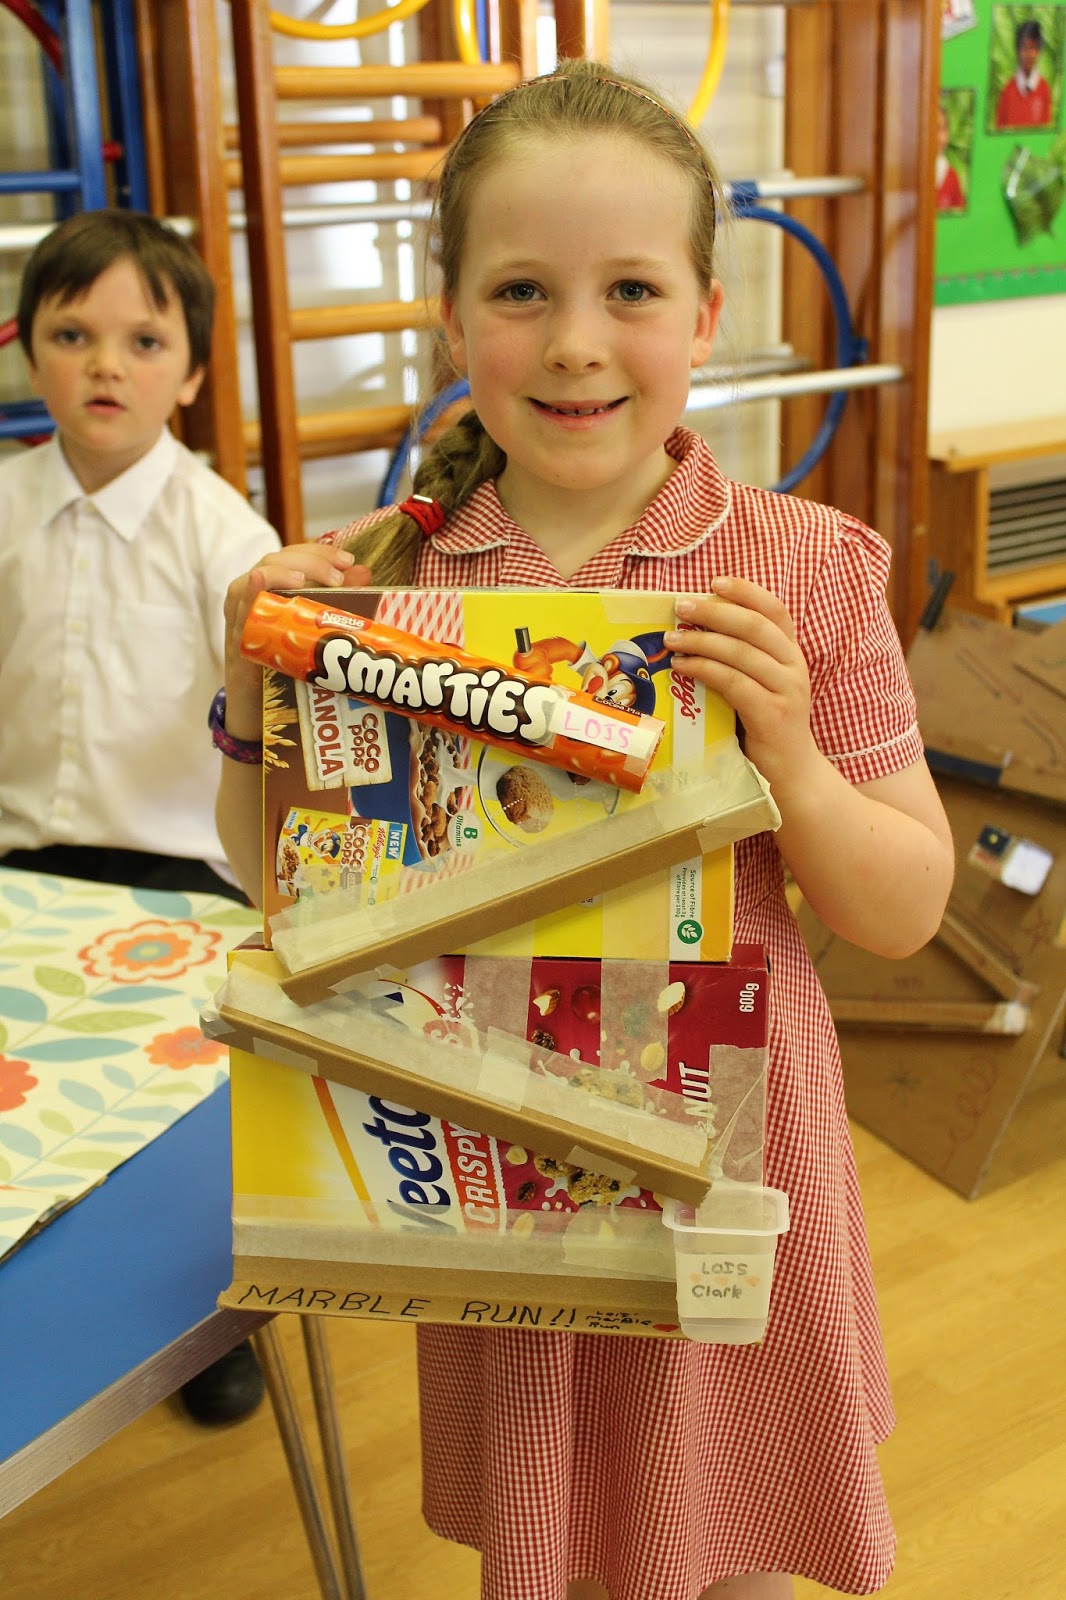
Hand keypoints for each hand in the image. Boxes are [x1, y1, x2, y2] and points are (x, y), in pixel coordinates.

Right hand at [223, 542, 370, 738]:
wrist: (260, 706)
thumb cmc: (287, 663)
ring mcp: (241, 615)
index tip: (348, 561)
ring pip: (255, 578)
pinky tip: (259, 579)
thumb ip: (336, 600)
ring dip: (280, 573)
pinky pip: (239, 609)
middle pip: (275, 561)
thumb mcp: (313, 629)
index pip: (293, 555)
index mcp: (273, 588)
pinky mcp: (237, 639)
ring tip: (302, 580)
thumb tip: (364, 573)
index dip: (319, 552)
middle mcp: (253, 595)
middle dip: (308, 563)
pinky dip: (249, 590)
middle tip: (337, 577)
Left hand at [664, 577, 816, 790]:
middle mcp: (794, 666)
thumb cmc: (765, 725)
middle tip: (680, 608)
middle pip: (754, 625)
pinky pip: (734, 682)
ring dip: (701, 642)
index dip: (746, 591)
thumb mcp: (759, 684)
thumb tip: (692, 630)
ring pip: (741, 653)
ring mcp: (786, 690)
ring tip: (671, 640)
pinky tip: (682, 668)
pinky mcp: (772, 714)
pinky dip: (704, 670)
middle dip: (714, 612)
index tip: (715, 582)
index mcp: (791, 653)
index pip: (775, 609)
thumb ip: (740, 658)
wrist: (792, 772)